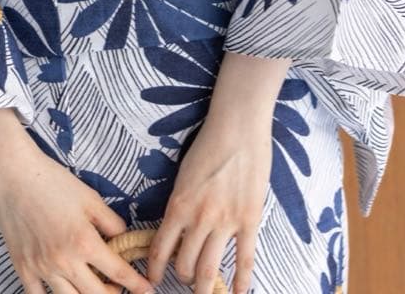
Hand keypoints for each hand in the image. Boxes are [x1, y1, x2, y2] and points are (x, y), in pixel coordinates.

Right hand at [0, 146, 156, 293]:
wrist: (14, 176)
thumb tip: (123, 239)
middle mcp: (65, 262)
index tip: (148, 291)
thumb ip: (111, 222)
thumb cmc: (53, 182)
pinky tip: (63, 292)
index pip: (118, 272)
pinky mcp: (24, 269)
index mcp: (84, 242)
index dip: (136, 285)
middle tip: (120, 290)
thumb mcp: (90, 198)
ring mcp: (42, 269)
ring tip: (95, 290)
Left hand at [144, 115, 271, 293]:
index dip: (156, 269)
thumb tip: (177, 227)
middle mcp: (198, 218)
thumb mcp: (183, 174)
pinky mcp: (249, 220)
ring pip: (210, 269)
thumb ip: (180, 202)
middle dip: (183, 278)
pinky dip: (241, 281)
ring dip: (205, 287)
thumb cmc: (208, 144)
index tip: (154, 280)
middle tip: (186, 281)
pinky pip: (245, 259)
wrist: (237, 127)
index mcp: (178, 204)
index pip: (160, 248)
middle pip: (186, 264)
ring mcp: (225, 221)